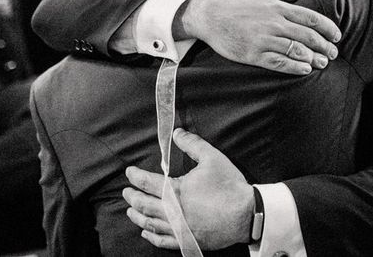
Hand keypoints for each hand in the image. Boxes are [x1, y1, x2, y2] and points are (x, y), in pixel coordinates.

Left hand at [123, 128, 252, 249]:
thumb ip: (192, 144)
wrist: (245, 214)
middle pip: (145, 205)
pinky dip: (152, 236)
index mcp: (177, 191)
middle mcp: (173, 212)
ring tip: (130, 211)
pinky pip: (163, 240)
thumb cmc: (228, 185)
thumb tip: (176, 133)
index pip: (148, 183)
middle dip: (133, 197)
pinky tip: (146, 231)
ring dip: (138, 216)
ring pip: (151, 223)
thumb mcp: (212, 157)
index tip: (129, 172)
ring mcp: (180, 229)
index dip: (136, 177)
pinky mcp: (187, 240)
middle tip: (126, 192)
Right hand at [179, 0, 340, 74]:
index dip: (328, 28)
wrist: (208, 14)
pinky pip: (278, 62)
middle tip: (334, 53)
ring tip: (323, 63)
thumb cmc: (234, 0)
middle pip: (308, 36)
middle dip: (325, 46)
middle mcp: (274, 22)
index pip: (311, 18)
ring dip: (313, 58)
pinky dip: (295, 67)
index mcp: (278, 7)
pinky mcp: (253, 54)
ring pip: (296, 50)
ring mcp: (263, 39)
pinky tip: (305, 69)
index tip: (337, 36)